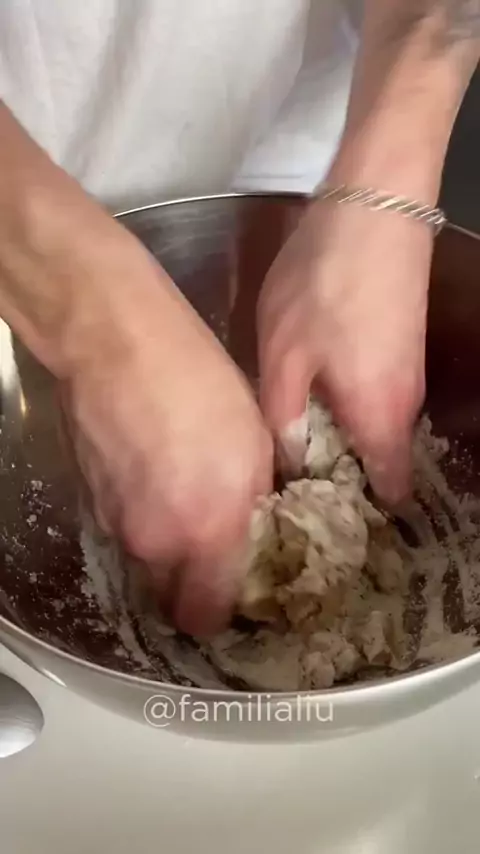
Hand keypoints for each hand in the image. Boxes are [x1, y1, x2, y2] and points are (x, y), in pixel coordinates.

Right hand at [60, 246, 272, 636]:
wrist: (118, 345)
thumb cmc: (200, 386)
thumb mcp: (255, 443)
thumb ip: (253, 504)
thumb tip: (252, 528)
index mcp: (206, 533)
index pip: (205, 618)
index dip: (222, 615)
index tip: (235, 594)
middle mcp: (155, 543)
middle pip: (168, 602)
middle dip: (191, 590)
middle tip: (213, 556)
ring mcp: (115, 523)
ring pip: (144, 564)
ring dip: (165, 552)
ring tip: (184, 504)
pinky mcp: (90, 500)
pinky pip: (121, 530)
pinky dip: (140, 520)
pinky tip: (156, 479)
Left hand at [257, 198, 432, 504]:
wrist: (373, 205)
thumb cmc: (324, 283)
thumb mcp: (284, 356)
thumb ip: (284, 419)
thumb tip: (288, 465)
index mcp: (380, 419)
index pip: (387, 494)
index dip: (355, 517)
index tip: (314, 527)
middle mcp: (404, 406)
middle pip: (377, 465)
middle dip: (337, 483)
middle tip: (284, 491)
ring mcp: (406, 374)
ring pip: (372, 431)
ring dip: (337, 445)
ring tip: (285, 452)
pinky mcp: (399, 347)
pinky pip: (373, 401)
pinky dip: (343, 413)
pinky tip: (305, 402)